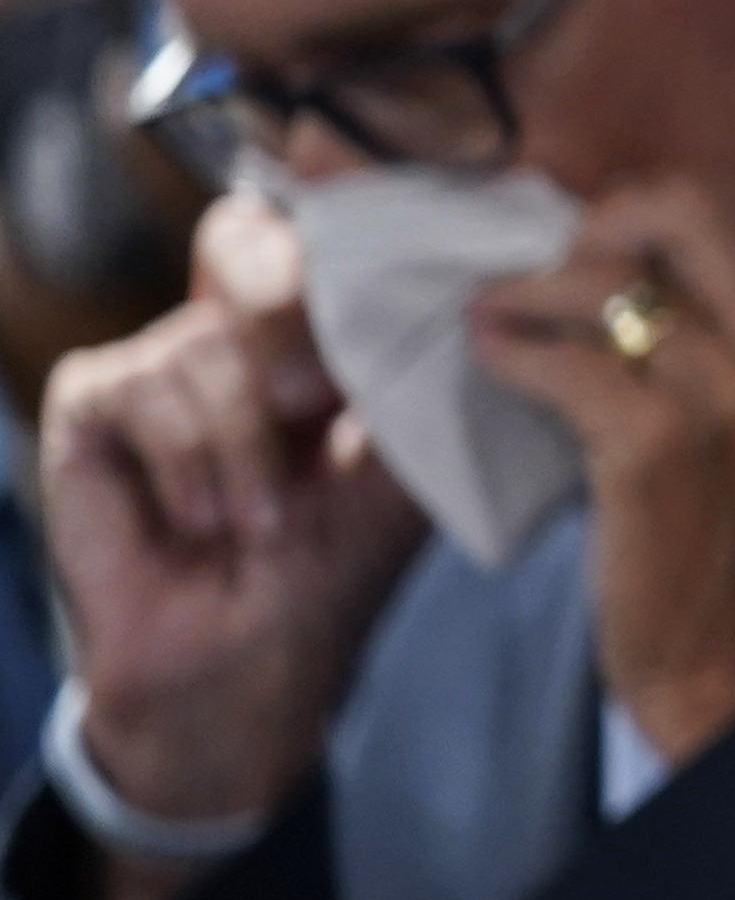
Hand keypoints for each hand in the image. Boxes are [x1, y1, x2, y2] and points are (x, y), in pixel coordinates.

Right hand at [38, 194, 436, 899]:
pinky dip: (190, 464)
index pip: (323, 233)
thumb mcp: (402, 471)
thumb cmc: (327, 573)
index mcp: (318, 333)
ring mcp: (162, 357)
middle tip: (315, 406)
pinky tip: (203, 521)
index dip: (344, 233)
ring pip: (208, 344)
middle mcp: (236, 330)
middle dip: (292, 322)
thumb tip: (475, 298)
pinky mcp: (93, 397)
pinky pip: (143, 388)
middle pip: (251, 243)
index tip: (380, 259)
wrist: (243, 666)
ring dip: (249, 451)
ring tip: (262, 524)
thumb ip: (423, 382)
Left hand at [473, 175, 734, 766]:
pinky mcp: (658, 455)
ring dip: (538, 287)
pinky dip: (513, 348)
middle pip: (697, 208)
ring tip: (506, 315)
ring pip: (617, 275)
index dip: (682, 208)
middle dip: (607, 223)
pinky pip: (566, 357)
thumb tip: (678, 280)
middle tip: (562, 272)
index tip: (628, 249)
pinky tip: (492, 358)